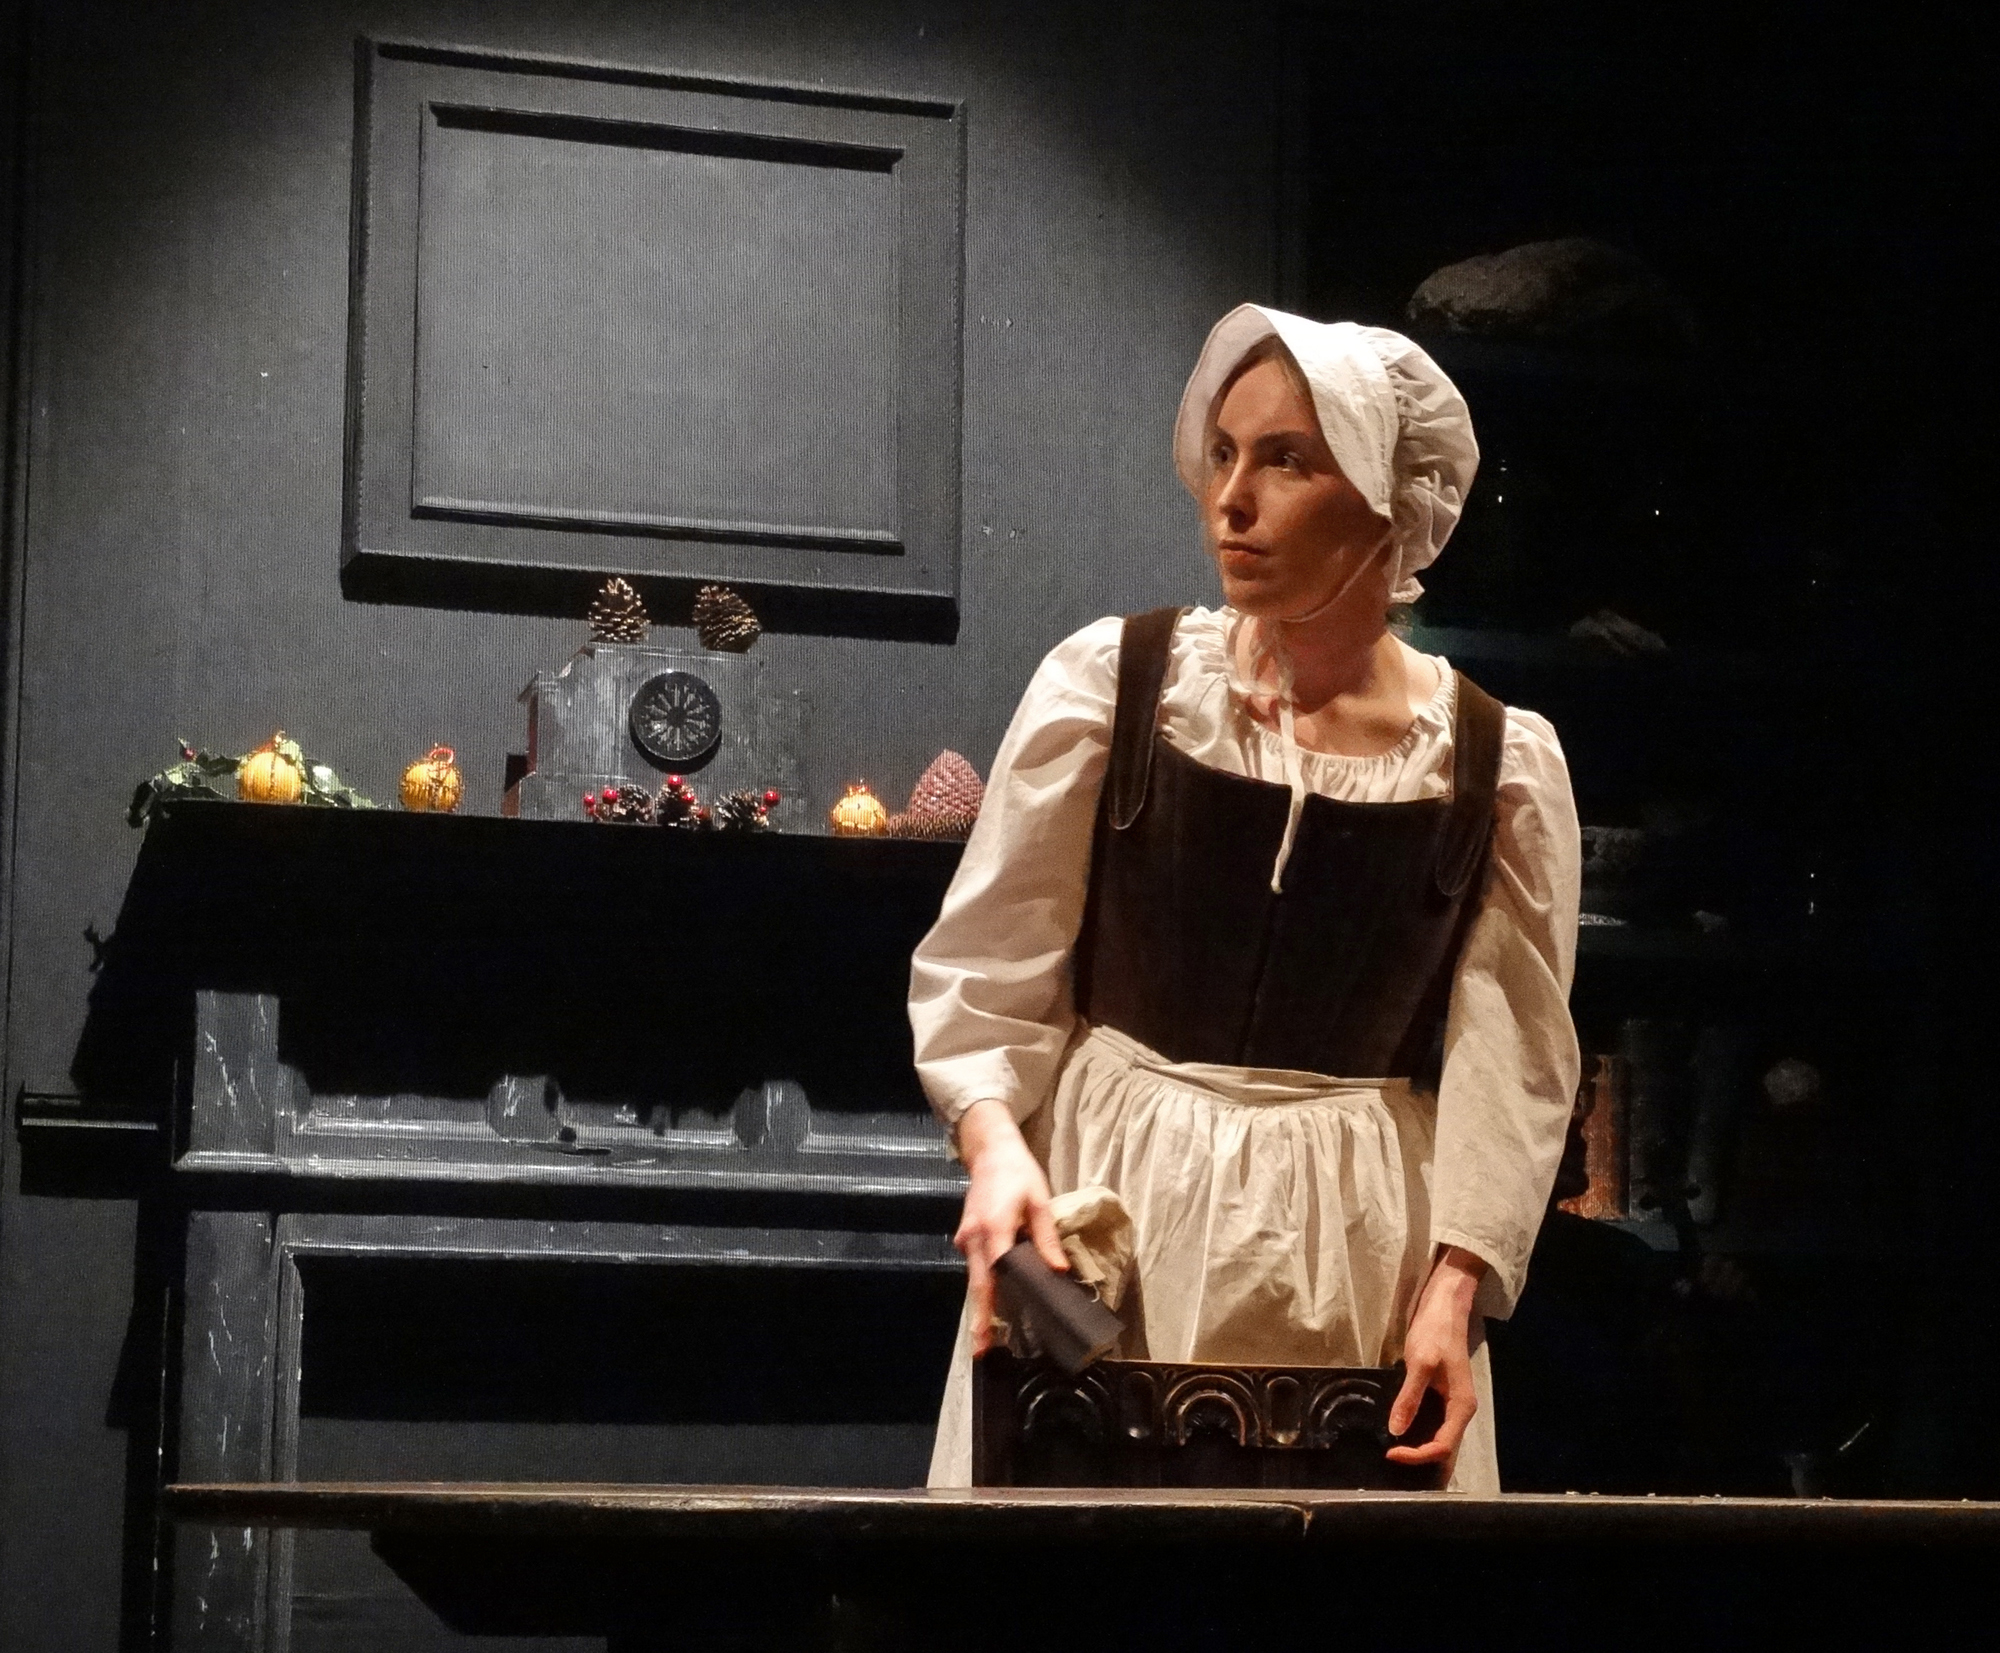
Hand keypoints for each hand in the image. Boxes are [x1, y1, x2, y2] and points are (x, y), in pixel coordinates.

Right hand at [952, 1099, 1066, 1354]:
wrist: (990, 1150)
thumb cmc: (1018, 1173)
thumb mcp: (1040, 1202)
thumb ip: (1047, 1239)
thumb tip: (1058, 1272)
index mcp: (994, 1228)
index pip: (994, 1273)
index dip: (994, 1304)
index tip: (995, 1331)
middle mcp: (974, 1237)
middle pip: (977, 1284)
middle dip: (980, 1318)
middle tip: (981, 1350)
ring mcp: (966, 1237)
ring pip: (973, 1277)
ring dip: (981, 1304)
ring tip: (988, 1335)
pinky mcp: (966, 1236)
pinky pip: (974, 1266)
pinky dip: (982, 1284)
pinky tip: (993, 1302)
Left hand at [1385, 1245, 1486, 1469]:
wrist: (1444, 1305)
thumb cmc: (1435, 1331)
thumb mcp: (1419, 1363)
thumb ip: (1409, 1398)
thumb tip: (1396, 1431)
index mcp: (1461, 1407)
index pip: (1442, 1446)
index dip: (1417, 1455)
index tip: (1391, 1453)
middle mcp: (1460, 1410)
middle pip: (1444, 1448)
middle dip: (1421, 1462)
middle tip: (1393, 1465)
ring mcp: (1452, 1403)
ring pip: (1439, 1438)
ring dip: (1420, 1451)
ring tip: (1395, 1457)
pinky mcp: (1441, 1395)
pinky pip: (1433, 1424)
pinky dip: (1419, 1435)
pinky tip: (1401, 1435)